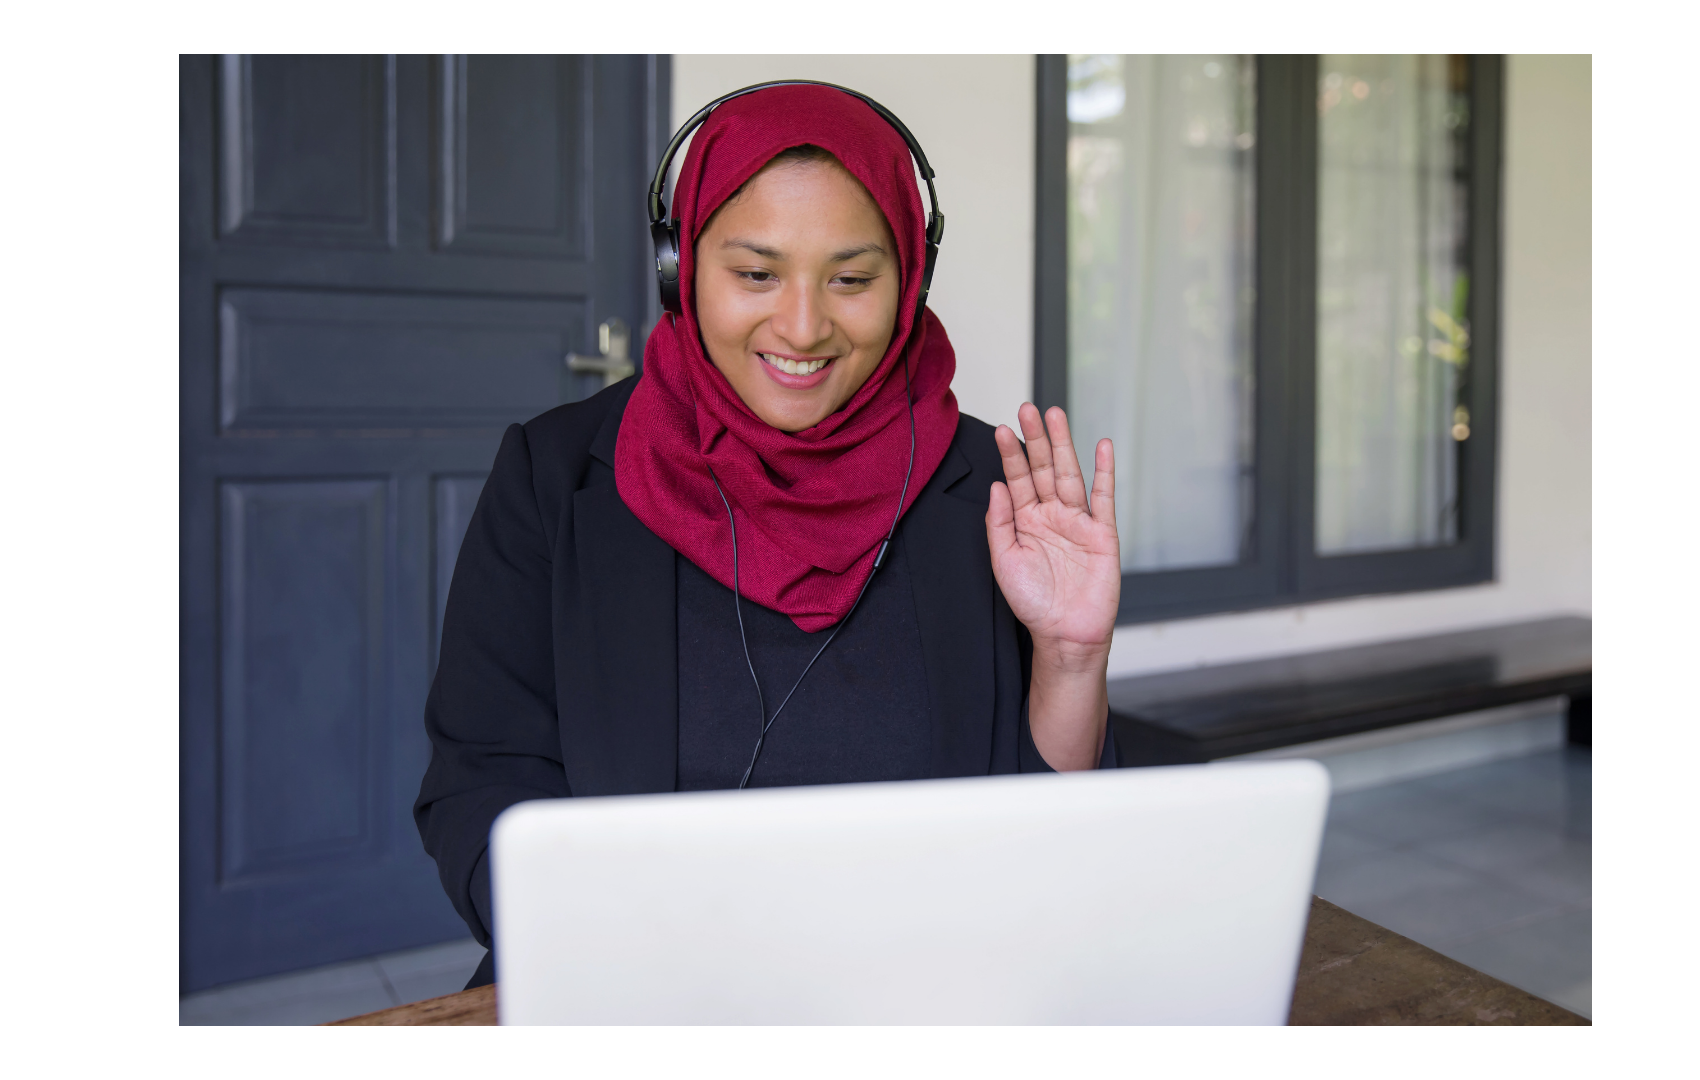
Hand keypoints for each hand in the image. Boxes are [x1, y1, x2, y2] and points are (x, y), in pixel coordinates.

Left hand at [987, 404, 1119, 661]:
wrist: (1065, 633)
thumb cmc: (1033, 603)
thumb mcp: (1004, 561)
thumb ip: (999, 522)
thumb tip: (997, 485)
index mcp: (1025, 521)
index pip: (1016, 479)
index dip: (1009, 454)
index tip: (1001, 429)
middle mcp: (1051, 516)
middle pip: (1043, 468)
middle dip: (1035, 439)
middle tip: (1028, 409)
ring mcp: (1077, 521)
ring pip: (1069, 474)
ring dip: (1063, 445)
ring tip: (1055, 415)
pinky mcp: (1102, 532)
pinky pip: (1103, 496)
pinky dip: (1103, 471)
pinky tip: (1100, 446)